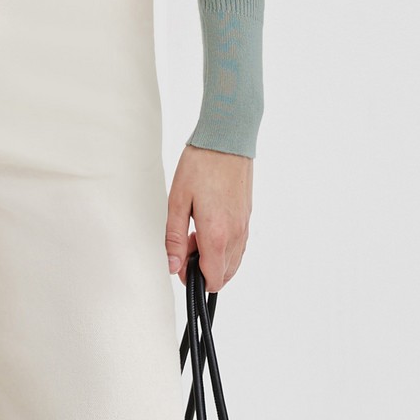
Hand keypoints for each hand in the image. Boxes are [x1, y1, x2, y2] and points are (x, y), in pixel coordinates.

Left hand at [164, 143, 252, 290]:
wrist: (227, 140)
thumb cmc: (201, 165)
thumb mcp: (177, 202)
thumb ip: (173, 238)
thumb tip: (172, 265)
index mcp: (216, 235)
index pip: (212, 279)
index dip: (193, 278)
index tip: (180, 263)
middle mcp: (235, 235)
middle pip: (224, 275)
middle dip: (203, 270)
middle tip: (185, 246)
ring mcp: (244, 226)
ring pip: (233, 262)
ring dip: (214, 259)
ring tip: (196, 233)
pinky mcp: (247, 217)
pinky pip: (239, 246)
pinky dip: (224, 248)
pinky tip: (209, 227)